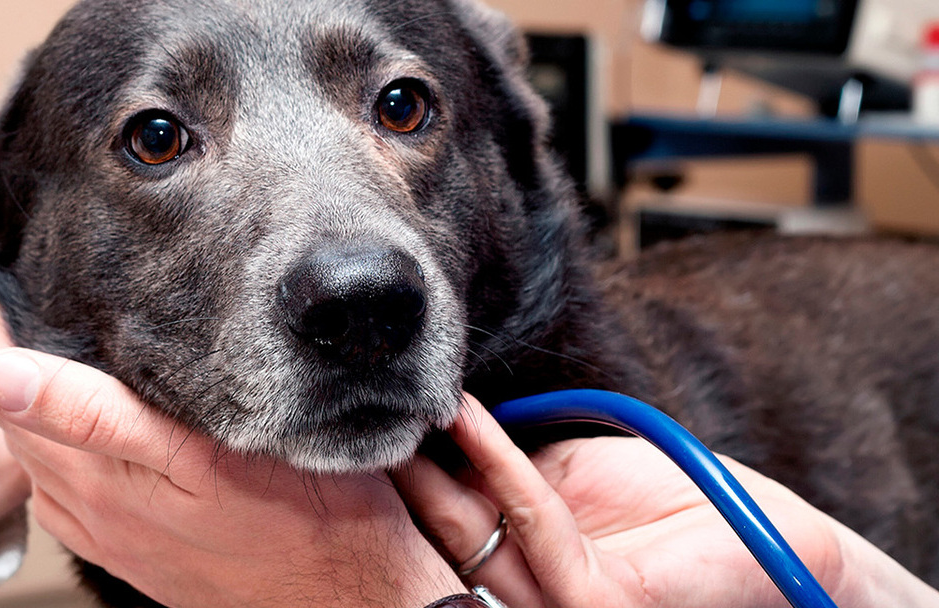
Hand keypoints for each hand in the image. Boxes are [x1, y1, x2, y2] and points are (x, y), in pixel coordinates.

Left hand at [0, 344, 465, 606]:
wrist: (349, 592)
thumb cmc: (304, 517)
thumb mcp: (202, 453)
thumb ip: (94, 416)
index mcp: (97, 479)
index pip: (12, 389)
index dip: (23, 332)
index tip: (52, 292)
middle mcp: (91, 511)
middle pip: (22, 421)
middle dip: (36, 361)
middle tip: (79, 311)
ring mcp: (112, 535)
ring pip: (46, 456)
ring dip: (54, 406)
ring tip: (94, 356)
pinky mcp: (136, 549)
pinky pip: (76, 495)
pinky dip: (77, 452)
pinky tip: (114, 430)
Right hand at [394, 394, 938, 607]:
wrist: (772, 536)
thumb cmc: (680, 503)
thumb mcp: (578, 474)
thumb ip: (514, 466)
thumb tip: (444, 431)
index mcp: (524, 558)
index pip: (448, 515)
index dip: (410, 468)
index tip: (377, 413)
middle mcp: (529, 591)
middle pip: (440, 533)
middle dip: (401, 471)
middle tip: (362, 412)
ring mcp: (561, 604)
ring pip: (468, 536)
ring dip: (431, 466)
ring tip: (403, 410)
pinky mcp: (600, 604)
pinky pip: (532, 525)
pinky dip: (496, 465)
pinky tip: (468, 419)